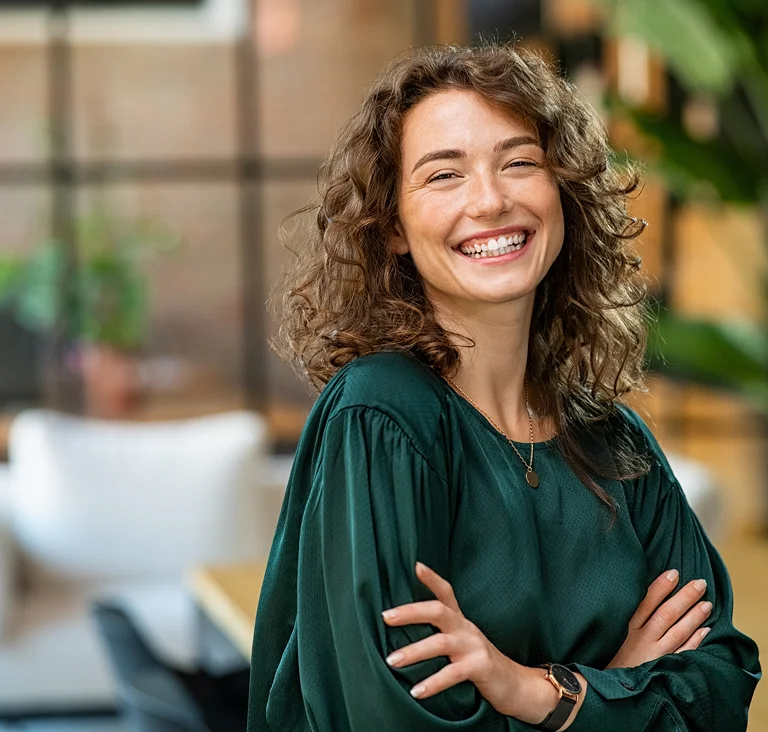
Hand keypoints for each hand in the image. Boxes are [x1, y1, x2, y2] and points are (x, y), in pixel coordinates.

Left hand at [381, 562, 535, 720]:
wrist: (515, 685)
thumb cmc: (479, 662)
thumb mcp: (461, 641)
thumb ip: (440, 633)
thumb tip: (403, 630)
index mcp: (460, 621)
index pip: (446, 592)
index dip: (431, 578)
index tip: (415, 565)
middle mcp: (466, 628)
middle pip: (438, 611)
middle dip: (410, 612)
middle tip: (386, 617)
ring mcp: (474, 646)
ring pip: (440, 643)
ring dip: (413, 651)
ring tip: (391, 660)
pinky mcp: (480, 667)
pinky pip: (452, 673)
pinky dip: (432, 683)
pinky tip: (416, 692)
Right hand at [606, 569, 711, 668]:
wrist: (610, 688)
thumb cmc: (610, 655)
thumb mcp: (610, 632)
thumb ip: (623, 615)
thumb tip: (635, 591)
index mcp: (627, 627)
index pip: (646, 602)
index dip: (661, 587)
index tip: (674, 573)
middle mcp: (642, 639)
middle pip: (667, 614)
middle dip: (685, 597)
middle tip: (700, 583)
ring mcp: (654, 654)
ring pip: (678, 632)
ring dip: (694, 616)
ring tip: (707, 603)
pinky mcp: (663, 668)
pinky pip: (683, 653)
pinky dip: (695, 642)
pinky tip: (706, 630)